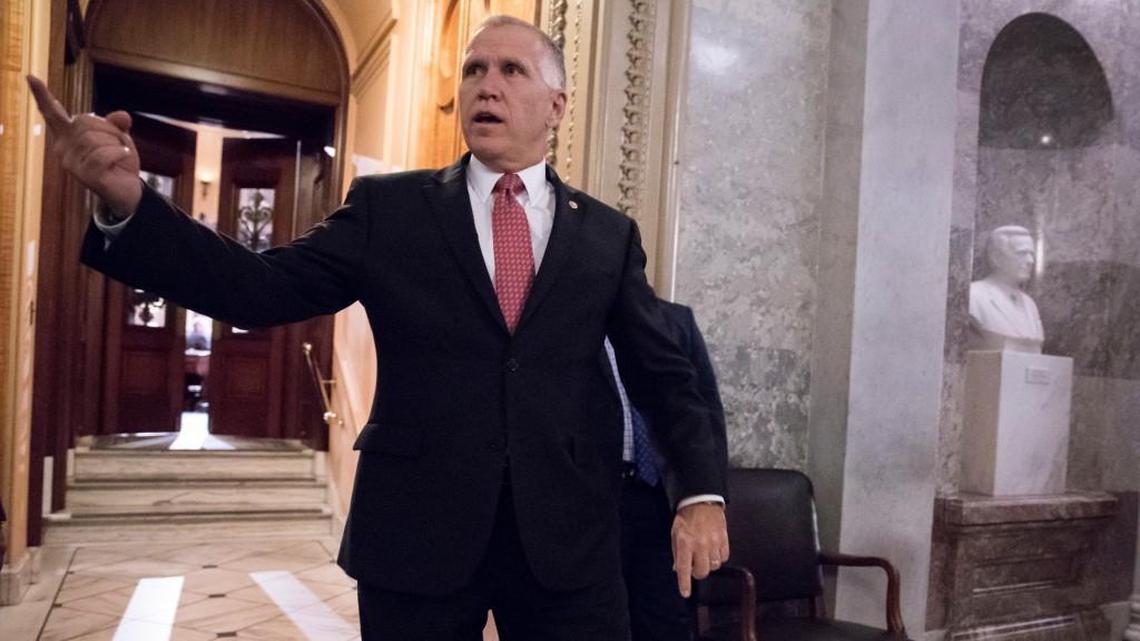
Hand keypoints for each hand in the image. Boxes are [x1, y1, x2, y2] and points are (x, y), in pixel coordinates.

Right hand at [26, 75, 141, 216]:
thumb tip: (122, 116)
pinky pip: (104, 155)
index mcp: (67, 136)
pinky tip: (122, 160)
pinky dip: (120, 154)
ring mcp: (72, 163)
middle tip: (118, 144)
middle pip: (85, 123)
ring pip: (95, 139)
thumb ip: (116, 123)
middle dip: (109, 130)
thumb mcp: (118, 137)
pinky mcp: (85, 175)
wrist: (128, 190)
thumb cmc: (118, 161)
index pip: (53, 113)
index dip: (42, 95)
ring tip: (119, 155)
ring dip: (116, 144)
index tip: (31, 77)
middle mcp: (63, 148)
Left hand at [671, 502, 729, 597]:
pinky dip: (719, 557)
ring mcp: (713, 542)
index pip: (684, 568)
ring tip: (705, 554)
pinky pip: (724, 557)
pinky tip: (714, 550)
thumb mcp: (675, 534)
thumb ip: (677, 553)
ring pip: (714, 566)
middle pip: (702, 571)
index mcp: (685, 543)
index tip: (685, 593)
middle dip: (698, 573)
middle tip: (695, 566)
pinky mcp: (724, 539)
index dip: (684, 583)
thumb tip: (678, 569)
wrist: (701, 501)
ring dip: (709, 564)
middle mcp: (700, 544)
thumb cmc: (686, 518)